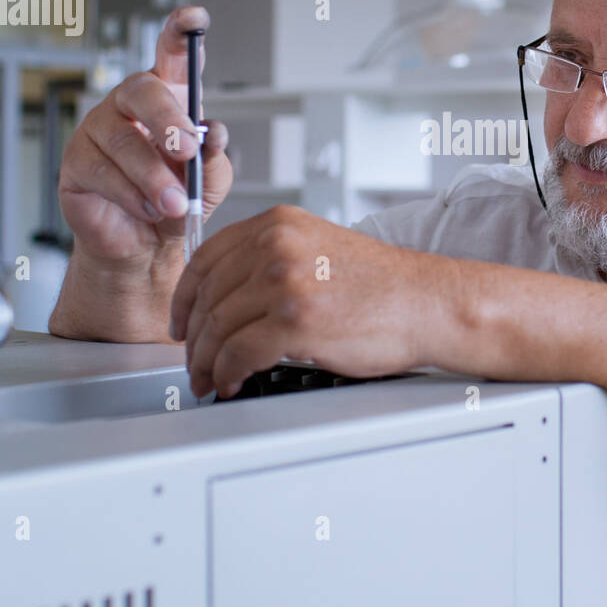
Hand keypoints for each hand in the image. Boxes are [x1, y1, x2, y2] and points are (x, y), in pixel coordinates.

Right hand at [57, 6, 232, 265]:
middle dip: (168, 121)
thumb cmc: (179, 201)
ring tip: (175, 204)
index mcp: (168, 97)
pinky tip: (148, 209)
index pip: (172, 54)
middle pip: (143, 90)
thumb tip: (212, 134)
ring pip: (124, 142)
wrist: (147, 246)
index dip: (181, 32)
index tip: (195, 18)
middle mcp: (130, 105)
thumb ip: (214, 156)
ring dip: (155, 178)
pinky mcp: (76, 160)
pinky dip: (132, 196)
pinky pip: (103, 173)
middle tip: (187, 152)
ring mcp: (99, 128)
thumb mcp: (210, 180)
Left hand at [169, 205, 437, 397]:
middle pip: (206, 297)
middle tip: (195, 361)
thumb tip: (226, 297)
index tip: (181, 321)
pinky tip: (232, 382)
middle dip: (194, 339)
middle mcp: (276, 246)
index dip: (184, 298)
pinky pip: (238, 354)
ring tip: (210, 379)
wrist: (426, 303)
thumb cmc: (381, 286)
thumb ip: (271, 259)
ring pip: (217, 329)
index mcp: (278, 225)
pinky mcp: (294, 322)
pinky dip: (227, 374)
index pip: (205, 258)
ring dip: (207, 362)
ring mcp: (284, 282)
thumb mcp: (317, 248)